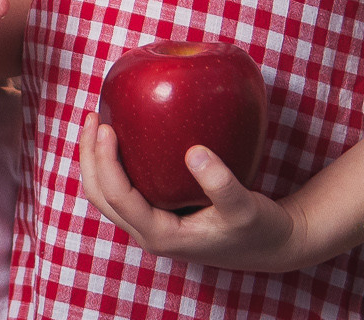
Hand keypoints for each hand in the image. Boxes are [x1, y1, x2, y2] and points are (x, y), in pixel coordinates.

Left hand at [78, 113, 304, 271]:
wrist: (274, 245)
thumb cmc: (261, 229)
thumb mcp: (247, 208)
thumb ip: (222, 184)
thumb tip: (195, 152)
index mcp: (161, 236)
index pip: (118, 197)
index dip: (105, 161)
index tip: (106, 126)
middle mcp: (149, 233)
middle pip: (100, 195)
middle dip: (90, 157)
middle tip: (93, 117)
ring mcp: (151, 225)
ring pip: (108, 193)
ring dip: (97, 159)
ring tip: (98, 122)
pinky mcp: (159, 214)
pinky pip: (124, 188)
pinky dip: (115, 163)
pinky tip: (124, 136)